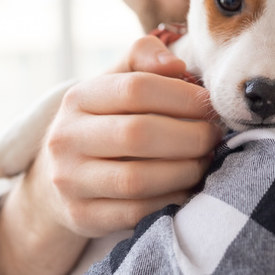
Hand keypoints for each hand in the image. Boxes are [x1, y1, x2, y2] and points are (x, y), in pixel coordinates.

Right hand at [0, 35, 220, 274]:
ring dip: (185, 170)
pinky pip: (136, 212)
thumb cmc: (105, 120)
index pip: (136, 88)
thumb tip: (175, 65)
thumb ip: (143, 58)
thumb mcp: (115, 81)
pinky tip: (187, 186)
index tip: (208, 103)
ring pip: (138, 179)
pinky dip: (171, 199)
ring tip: (204, 159)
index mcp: (78, 98)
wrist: (60, 176)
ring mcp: (70, 181)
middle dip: (189, 135)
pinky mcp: (82, 216)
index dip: (181, 96)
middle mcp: (66, 138)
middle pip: (138, 134)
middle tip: (213, 135)